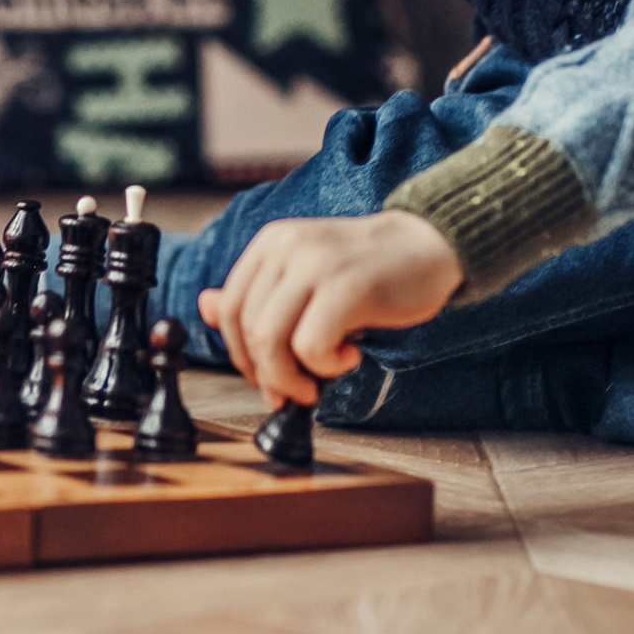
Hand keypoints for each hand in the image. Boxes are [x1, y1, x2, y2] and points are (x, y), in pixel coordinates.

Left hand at [196, 210, 463, 406]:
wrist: (429, 244)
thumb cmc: (369, 269)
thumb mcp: (306, 276)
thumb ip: (260, 294)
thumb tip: (205, 308)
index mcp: (271, 243)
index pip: (229, 309)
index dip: (241, 354)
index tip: (265, 377)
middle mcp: (286, 247)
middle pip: (247, 329)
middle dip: (267, 374)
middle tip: (296, 391)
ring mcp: (315, 265)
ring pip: (271, 341)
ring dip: (292, 377)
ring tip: (321, 378)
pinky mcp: (347, 287)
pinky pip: (311, 346)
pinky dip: (326, 366)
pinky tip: (350, 355)